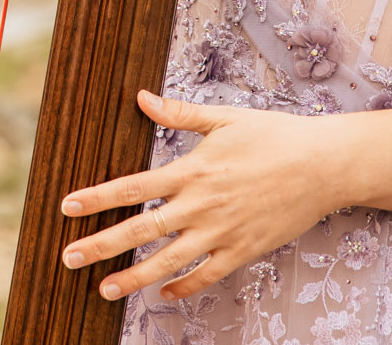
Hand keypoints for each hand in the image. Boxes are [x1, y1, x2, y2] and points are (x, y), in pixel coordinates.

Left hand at [59, 90, 346, 301]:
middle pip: (142, 230)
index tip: (67, 206)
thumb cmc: (274, 136)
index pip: (133, 187)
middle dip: (102, 245)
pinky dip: (185, 287)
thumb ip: (180, 113)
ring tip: (104, 289)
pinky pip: (208, 275)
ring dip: (134, 277)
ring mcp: (223, 232)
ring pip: (169, 261)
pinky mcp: (245, 250)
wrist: (324, 165)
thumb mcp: (224, 118)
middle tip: (69, 258)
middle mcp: (202, 205)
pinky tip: (165, 294)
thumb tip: (140, 97)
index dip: (98, 198)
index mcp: (192, 170)